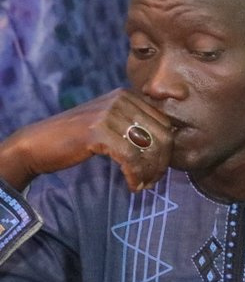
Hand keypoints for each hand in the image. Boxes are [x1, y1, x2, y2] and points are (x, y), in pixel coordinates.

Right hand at [0, 90, 175, 193]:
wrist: (37, 143)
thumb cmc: (77, 139)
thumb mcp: (110, 123)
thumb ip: (136, 126)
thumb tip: (170, 143)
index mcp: (127, 95)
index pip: (165, 124)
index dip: (167, 151)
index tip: (158, 169)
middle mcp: (120, 99)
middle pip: (163, 136)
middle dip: (162, 163)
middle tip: (153, 181)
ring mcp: (108, 114)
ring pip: (150, 149)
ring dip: (150, 173)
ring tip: (142, 185)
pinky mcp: (98, 132)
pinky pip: (131, 159)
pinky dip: (135, 176)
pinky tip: (132, 186)